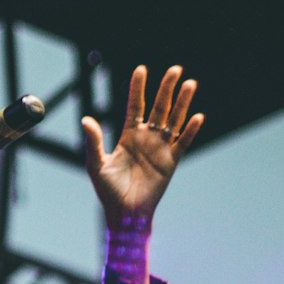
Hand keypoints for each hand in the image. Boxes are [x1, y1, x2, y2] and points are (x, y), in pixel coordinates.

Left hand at [81, 65, 203, 230]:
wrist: (125, 213)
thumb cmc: (108, 191)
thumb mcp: (96, 164)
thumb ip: (94, 141)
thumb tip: (86, 119)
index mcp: (129, 136)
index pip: (136, 106)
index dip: (138, 88)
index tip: (142, 69)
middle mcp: (147, 138)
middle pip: (159, 108)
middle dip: (167, 89)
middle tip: (176, 70)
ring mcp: (161, 149)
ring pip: (174, 121)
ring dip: (182, 103)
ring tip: (190, 84)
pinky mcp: (171, 162)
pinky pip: (183, 143)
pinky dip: (190, 130)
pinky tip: (197, 116)